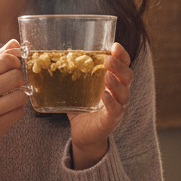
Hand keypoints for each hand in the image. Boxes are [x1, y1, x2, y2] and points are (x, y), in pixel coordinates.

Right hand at [0, 40, 27, 164]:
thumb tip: (15, 43)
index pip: (5, 60)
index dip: (15, 63)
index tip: (13, 68)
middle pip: (16, 76)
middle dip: (19, 80)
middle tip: (13, 85)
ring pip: (21, 94)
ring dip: (21, 96)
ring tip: (11, 99)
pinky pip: (20, 112)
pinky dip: (18, 110)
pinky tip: (8, 111)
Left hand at [68, 42, 132, 169]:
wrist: (84, 135)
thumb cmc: (83, 109)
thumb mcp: (78, 89)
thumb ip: (72, 76)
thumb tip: (52, 59)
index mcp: (114, 82)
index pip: (124, 65)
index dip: (122, 55)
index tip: (115, 45)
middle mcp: (120, 94)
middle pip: (128, 76)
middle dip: (119, 66)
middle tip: (108, 59)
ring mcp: (118, 108)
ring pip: (124, 93)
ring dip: (116, 83)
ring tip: (107, 75)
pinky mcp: (111, 121)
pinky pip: (116, 110)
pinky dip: (111, 102)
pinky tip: (105, 95)